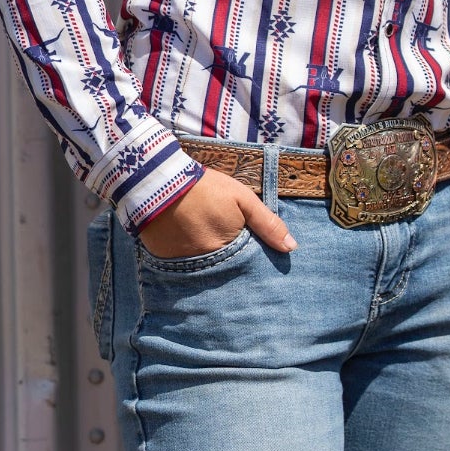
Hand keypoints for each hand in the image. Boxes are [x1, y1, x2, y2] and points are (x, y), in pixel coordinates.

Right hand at [137, 167, 296, 260]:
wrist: (159, 179)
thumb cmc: (206, 187)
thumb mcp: (242, 199)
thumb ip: (267, 223)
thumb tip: (291, 248)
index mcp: (227, 249)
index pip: (246, 265)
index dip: (251, 259)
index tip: (252, 252)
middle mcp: (205, 263)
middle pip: (225, 271)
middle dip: (231, 265)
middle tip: (228, 248)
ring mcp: (182, 264)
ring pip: (204, 270)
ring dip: (209, 262)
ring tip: (207, 242)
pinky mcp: (163, 260)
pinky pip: (181, 266)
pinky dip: (187, 258)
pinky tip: (189, 242)